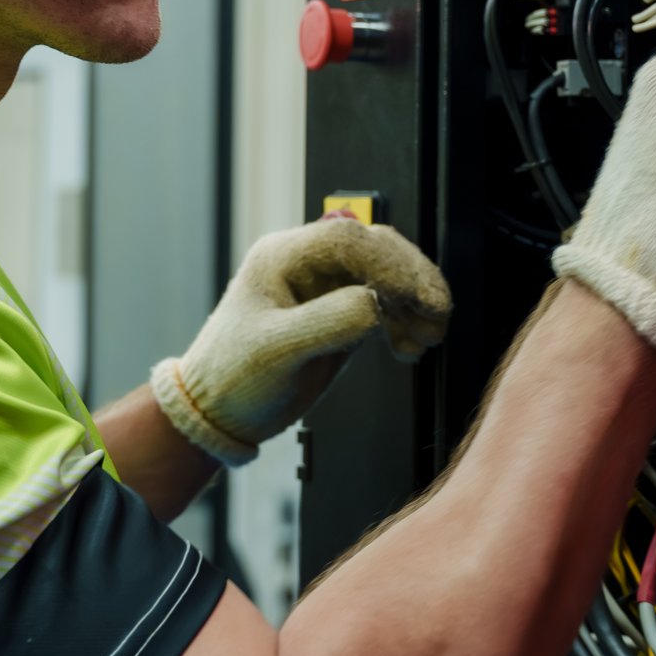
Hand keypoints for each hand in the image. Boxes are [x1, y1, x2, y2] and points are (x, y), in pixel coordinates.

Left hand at [151, 218, 451, 464]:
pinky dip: (405, 321)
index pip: (350, 241)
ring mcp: (325, 289)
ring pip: (387, 276)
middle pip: (376, 251)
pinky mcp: (339, 315)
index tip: (419, 294)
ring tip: (428, 337)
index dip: (392, 262)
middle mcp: (307, 265)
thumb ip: (329, 322)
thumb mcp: (277, 351)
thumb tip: (377, 305)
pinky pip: (385, 304)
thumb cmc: (231, 378)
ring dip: (414, 303)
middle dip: (413, 280)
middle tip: (437, 313)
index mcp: (283, 258)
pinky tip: (410, 346)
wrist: (218, 414)